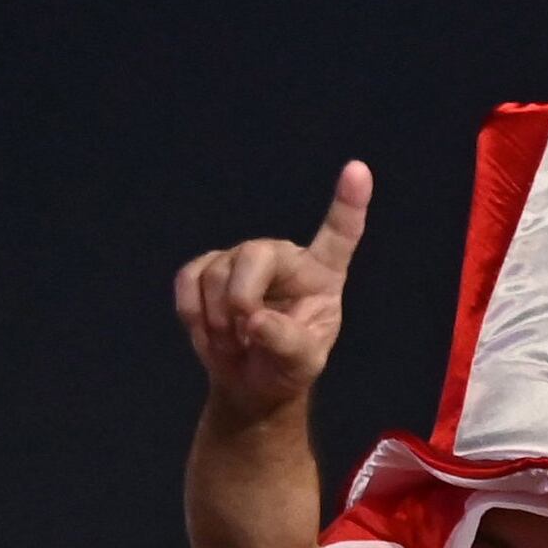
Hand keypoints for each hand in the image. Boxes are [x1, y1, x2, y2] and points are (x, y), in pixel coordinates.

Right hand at [175, 160, 369, 415]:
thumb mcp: (300, 364)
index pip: (339, 234)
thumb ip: (287, 343)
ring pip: (214, 274)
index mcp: (321, 275)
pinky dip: (193, 314)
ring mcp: (242, 259)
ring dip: (217, 320)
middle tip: (244, 338)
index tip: (359, 170)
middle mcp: (283, 257)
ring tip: (235, 342)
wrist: (251, 378)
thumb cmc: (287, 366)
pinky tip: (210, 330)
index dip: (348, 203)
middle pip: (252, 256)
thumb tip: (256, 320)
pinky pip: (188, 281)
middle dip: (240, 301)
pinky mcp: (207, 267)